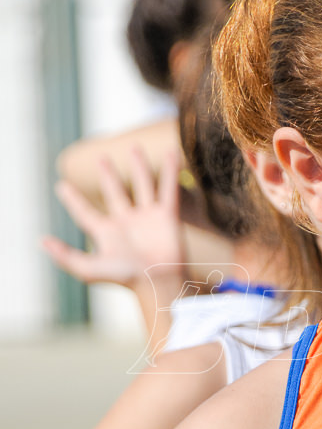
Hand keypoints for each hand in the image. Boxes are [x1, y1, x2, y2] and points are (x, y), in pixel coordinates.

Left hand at [42, 148, 185, 292]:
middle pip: (115, 193)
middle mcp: (126, 221)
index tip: (61, 186)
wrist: (158, 280)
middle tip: (103, 159)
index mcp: (107, 232)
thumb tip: (42, 241)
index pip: (85, 212)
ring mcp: (147, 217)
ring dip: (139, 167)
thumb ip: (65, 256)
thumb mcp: (88, 269)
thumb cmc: (125, 277)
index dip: (73, 201)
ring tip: (134, 148)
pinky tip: (172, 154)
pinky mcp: (167, 215)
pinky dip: (170, 171)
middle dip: (108, 176)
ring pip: (142, 185)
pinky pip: (168, 189)